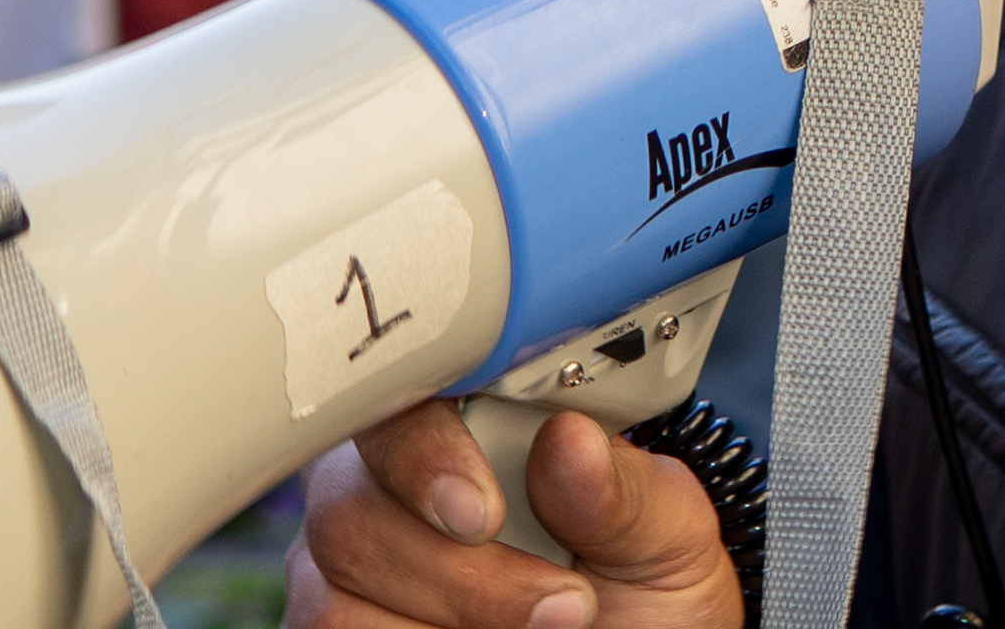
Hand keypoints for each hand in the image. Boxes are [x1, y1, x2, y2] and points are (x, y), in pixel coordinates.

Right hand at [292, 401, 739, 628]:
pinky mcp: (344, 624)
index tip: (483, 513)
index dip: (423, 451)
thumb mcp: (669, 540)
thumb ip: (624, 490)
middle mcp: (386, 488)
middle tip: (560, 604)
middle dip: (458, 571)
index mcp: (462, 426)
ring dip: (448, 617)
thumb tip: (568, 439)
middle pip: (348, 505)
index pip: (395, 398)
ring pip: (335, 589)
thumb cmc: (646, 598)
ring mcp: (354, 568)